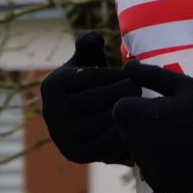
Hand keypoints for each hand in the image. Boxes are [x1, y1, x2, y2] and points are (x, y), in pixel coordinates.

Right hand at [39, 33, 139, 163]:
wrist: (87, 121)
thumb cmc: (93, 84)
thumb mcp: (88, 61)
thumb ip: (88, 44)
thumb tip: (93, 38)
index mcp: (51, 85)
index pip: (92, 77)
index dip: (118, 74)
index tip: (135, 73)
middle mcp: (50, 111)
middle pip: (99, 99)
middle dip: (125, 91)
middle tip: (142, 88)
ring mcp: (61, 135)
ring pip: (105, 120)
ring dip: (128, 111)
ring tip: (143, 103)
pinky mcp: (75, 154)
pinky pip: (107, 143)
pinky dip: (124, 132)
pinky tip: (136, 123)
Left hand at [112, 61, 192, 192]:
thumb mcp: (184, 86)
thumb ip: (151, 75)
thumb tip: (126, 64)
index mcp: (145, 116)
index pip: (119, 110)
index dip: (135, 106)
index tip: (155, 107)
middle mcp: (143, 143)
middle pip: (125, 132)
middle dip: (140, 126)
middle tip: (170, 124)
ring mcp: (152, 167)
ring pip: (137, 154)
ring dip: (149, 147)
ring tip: (179, 140)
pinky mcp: (162, 185)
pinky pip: (150, 173)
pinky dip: (160, 167)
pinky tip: (183, 157)